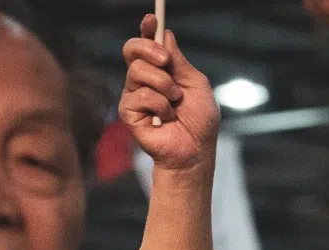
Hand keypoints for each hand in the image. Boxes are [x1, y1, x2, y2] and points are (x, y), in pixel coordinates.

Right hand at [120, 15, 219, 172]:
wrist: (195, 151)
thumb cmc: (199, 121)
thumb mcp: (196, 85)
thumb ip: (180, 62)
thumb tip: (166, 36)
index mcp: (161, 71)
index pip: (147, 44)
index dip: (147, 30)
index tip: (152, 19)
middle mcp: (144, 80)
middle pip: (131, 50)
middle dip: (148, 49)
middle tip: (166, 61)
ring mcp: (134, 95)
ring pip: (138, 71)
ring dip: (163, 84)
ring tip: (175, 102)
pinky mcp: (129, 112)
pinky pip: (140, 95)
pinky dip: (159, 105)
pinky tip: (167, 118)